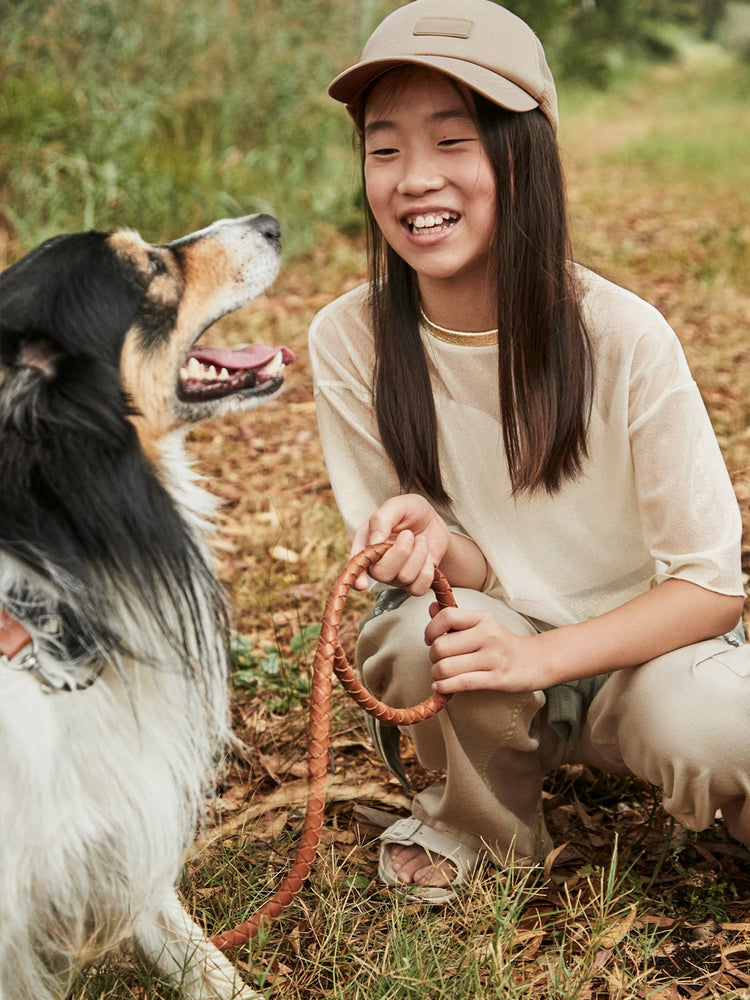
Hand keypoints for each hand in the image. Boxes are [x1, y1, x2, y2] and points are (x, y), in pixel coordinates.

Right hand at [349, 495, 450, 593]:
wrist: (432, 520)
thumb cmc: (410, 511)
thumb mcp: (397, 505)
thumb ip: (382, 518)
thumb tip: (375, 540)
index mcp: (366, 544)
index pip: (356, 564)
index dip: (357, 576)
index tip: (362, 584)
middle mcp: (377, 564)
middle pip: (383, 574)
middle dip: (401, 552)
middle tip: (408, 534)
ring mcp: (395, 576)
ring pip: (405, 578)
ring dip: (419, 555)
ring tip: (420, 540)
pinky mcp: (413, 583)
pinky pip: (419, 587)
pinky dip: (428, 569)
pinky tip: (426, 556)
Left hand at [425, 605, 549, 693]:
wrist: (537, 661)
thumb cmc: (502, 643)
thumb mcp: (482, 625)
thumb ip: (456, 618)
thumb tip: (431, 607)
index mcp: (483, 619)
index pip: (447, 617)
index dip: (431, 630)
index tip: (430, 639)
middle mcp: (488, 635)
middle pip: (441, 646)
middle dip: (433, 657)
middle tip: (438, 661)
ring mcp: (493, 657)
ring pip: (447, 667)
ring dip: (436, 674)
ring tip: (440, 676)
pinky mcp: (497, 679)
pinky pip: (461, 683)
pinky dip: (444, 687)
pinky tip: (440, 687)